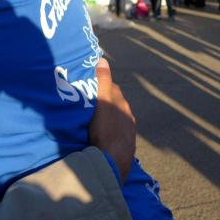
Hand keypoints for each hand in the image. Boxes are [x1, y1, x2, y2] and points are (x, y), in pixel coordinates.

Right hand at [90, 58, 135, 182]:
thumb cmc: (106, 129)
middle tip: (91, 103)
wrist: (113, 160)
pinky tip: (103, 135)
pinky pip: (117, 134)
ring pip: (117, 120)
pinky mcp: (125, 147)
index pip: (114, 89)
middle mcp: (128, 117)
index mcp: (123, 105)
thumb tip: (103, 59)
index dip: (103, 86)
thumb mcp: (102, 102)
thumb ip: (103, 82)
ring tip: (95, 120)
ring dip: (109, 118)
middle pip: (116, 105)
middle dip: (106, 102)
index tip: (91, 85)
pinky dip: (110, 131)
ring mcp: (128, 133)